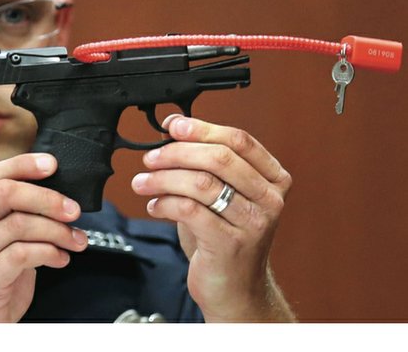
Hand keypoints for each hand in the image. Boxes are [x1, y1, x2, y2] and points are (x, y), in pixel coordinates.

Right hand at [0, 153, 87, 321]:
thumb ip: (15, 218)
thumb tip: (57, 195)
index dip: (22, 165)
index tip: (52, 164)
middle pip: (5, 193)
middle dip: (47, 197)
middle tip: (73, 210)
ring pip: (18, 224)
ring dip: (57, 230)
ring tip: (75, 241)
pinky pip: (21, 255)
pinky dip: (50, 253)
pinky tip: (61, 259)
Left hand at [131, 115, 294, 321]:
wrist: (236, 289)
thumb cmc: (225, 238)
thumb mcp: (223, 195)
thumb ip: (205, 165)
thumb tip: (174, 130)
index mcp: (273, 179)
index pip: (238, 140)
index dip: (202, 128)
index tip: (173, 126)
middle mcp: (269, 199)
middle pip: (219, 158)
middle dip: (177, 152)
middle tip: (151, 157)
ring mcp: (253, 223)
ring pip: (201, 183)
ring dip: (163, 178)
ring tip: (143, 182)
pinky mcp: (230, 244)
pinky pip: (189, 210)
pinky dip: (164, 203)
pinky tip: (154, 206)